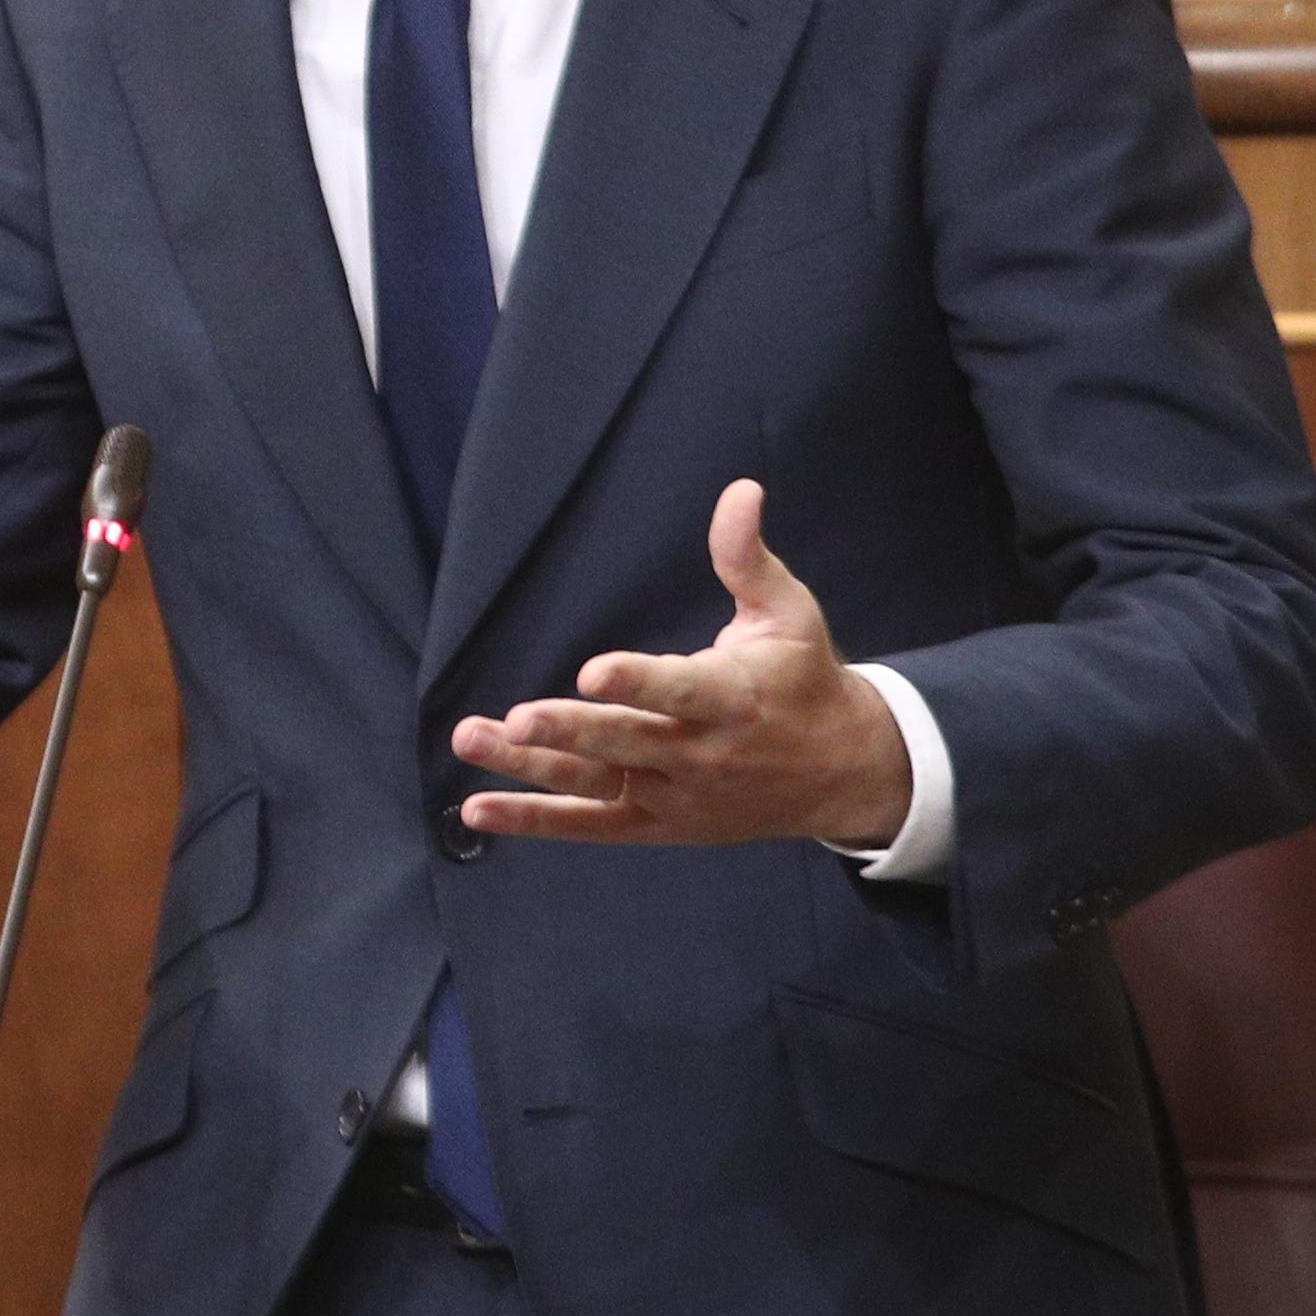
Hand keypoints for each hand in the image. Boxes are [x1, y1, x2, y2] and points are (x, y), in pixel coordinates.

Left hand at [450, 480, 913, 851]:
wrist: (843, 774)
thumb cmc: (803, 680)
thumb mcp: (789, 614)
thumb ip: (747, 559)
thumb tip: (740, 490)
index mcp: (732, 698)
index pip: (679, 692)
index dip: (637, 682)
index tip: (590, 672)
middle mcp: (701, 754)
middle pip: (626, 743)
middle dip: (570, 731)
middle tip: (516, 720)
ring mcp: (676, 795)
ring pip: (596, 783)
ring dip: (530, 768)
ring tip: (472, 739)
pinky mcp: (658, 823)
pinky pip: (589, 824)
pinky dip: (534, 820)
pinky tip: (478, 809)